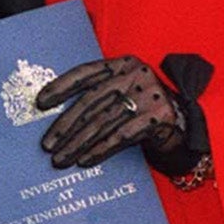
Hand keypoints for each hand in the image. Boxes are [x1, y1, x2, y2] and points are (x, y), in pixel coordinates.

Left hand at [35, 55, 182, 169]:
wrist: (184, 124)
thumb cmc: (143, 108)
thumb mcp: (123, 93)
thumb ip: (98, 96)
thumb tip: (57, 118)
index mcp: (123, 63)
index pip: (85, 72)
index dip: (60, 87)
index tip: (40, 103)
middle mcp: (136, 74)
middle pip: (91, 102)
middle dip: (65, 126)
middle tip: (47, 145)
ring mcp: (149, 94)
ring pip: (103, 122)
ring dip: (78, 143)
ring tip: (61, 159)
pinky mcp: (159, 116)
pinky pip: (121, 136)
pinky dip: (99, 150)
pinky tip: (84, 161)